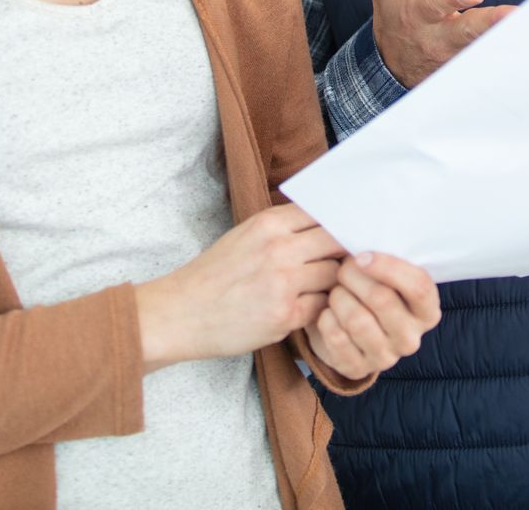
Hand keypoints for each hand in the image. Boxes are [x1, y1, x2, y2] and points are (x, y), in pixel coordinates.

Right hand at [135, 203, 345, 368]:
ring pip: (334, 275)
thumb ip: (283, 227)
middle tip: (347, 260)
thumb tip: (325, 221)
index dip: (339, 222)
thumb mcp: (245, 235)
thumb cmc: (213, 274)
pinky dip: (320, 308)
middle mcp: (279, 249)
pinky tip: (307, 307)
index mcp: (268, 223)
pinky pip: (322, 306)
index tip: (348, 230)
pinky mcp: (285, 315)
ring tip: (322, 286)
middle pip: (336, 241)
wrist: (181, 313)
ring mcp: (284, 283)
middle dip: (343, 251)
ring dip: (333, 282)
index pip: (323, 212)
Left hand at [307, 252, 440, 377]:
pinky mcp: (357, 368)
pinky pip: (336, 337)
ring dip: (339, 298)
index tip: (361, 256)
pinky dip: (325, 318)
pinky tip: (327, 311)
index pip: (418, 287)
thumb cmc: (369, 290)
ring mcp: (386, 357)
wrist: (348, 329)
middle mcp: (411, 338)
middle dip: (354, 278)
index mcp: (427, 311)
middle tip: (342, 269)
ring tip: (336, 290)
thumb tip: (363, 235)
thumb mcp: (385, 275)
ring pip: (357, 319)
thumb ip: (384, 259)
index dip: (388, 267)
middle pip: (383, 299)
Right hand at [369, 0, 514, 85]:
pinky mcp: (467, 69)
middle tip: (514, 15)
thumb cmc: (393, 10)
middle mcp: (437, 37)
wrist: (390, 63)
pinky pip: (490, 62)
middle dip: (489, 25)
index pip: (435, 3)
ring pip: (482, 51)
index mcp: (417, 11)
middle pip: (466, 32)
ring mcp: (453, 57)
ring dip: (506, 41)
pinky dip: (510, 55)